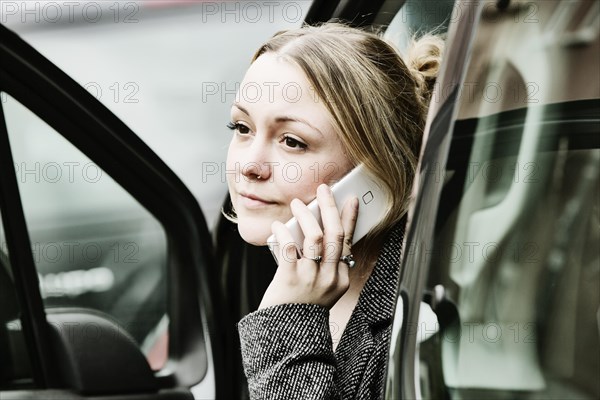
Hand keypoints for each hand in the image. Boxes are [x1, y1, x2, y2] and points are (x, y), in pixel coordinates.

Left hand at [259, 184, 358, 309]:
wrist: (287, 331)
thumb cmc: (302, 305)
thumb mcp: (323, 287)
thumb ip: (325, 263)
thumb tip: (317, 228)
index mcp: (341, 279)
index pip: (348, 241)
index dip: (349, 218)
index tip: (350, 199)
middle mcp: (329, 278)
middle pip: (335, 234)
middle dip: (330, 207)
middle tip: (324, 189)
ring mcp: (311, 278)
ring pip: (315, 238)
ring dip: (306, 216)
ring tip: (297, 204)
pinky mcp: (290, 279)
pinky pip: (289, 248)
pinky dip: (285, 232)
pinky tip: (280, 225)